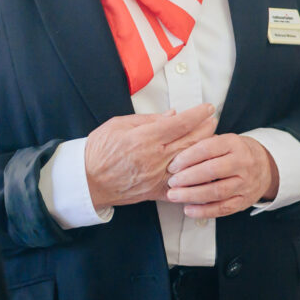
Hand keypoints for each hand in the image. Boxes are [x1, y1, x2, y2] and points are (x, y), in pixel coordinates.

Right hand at [83, 105, 216, 209]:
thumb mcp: (118, 124)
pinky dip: (194, 178)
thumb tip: (173, 115)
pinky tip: (203, 170)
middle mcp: (155, 157)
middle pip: (191, 141)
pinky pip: (181, 186)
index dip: (198, 114)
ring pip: (191, 162)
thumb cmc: (99, 150)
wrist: (86, 181)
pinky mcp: (155, 191)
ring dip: (204, 150)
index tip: (208, 108)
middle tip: (213, 121)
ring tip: (211, 140)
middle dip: (206, 129)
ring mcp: (157, 176)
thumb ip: (148, 119)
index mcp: (146, 138)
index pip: (180, 123)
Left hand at [164, 133, 278, 220]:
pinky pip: (223, 208)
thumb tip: (175, 149)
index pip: (207, 148)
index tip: (172, 166)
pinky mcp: (244, 200)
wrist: (265, 166)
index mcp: (234, 144)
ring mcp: (245, 183)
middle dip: (188, 178)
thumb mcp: (224, 141)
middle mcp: (242, 163)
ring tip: (175, 196)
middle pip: (212, 171)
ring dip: (192, 195)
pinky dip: (204, 211)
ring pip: (217, 191)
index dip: (187, 157)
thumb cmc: (236, 152)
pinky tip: (189, 210)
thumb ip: (203, 143)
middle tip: (171, 182)